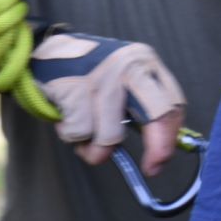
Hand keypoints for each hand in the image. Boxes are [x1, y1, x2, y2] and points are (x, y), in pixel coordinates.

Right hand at [30, 33, 186, 169]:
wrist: (48, 52)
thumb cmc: (91, 76)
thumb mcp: (123, 82)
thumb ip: (141, 109)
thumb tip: (160, 151)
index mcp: (145, 63)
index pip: (173, 102)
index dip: (171, 137)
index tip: (162, 160)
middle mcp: (129, 66)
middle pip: (157, 115)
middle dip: (157, 147)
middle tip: (150, 168)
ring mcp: (102, 75)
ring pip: (110, 136)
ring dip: (94, 147)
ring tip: (85, 133)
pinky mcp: (75, 86)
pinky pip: (79, 133)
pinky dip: (71, 134)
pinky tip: (67, 117)